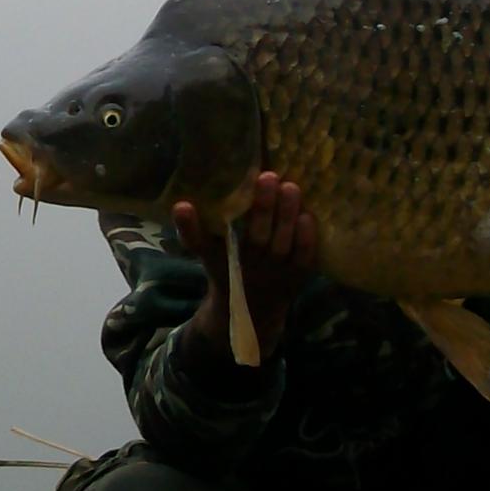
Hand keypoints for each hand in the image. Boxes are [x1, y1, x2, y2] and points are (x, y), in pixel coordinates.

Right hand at [175, 172, 318, 362]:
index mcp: (219, 259)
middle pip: (254, 237)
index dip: (189, 226)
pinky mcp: (295, 278)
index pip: (199, 243)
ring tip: (290, 187)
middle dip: (262, 208)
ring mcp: (272, 273)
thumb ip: (200, 228)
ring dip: (286, 216)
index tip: (181, 205)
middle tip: (268, 176)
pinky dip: (305, 240)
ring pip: (281, 244)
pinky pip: (302, 260)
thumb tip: (194, 191)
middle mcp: (246, 266)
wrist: (254, 314)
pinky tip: (308, 216)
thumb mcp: (211, 253)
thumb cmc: (232, 270)